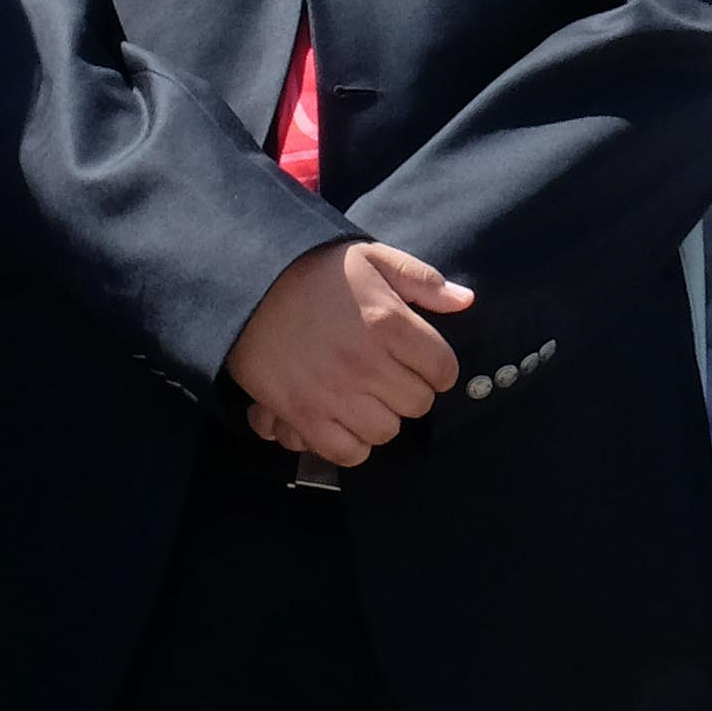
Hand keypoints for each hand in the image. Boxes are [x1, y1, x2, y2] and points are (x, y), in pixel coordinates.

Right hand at [225, 240, 472, 466]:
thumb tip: (466, 301)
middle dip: (410, 388)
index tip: (422, 360)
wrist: (246, 286)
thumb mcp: (371, 257)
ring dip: (382, 415)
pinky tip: (345, 419)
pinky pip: (348, 453)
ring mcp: (334, 394)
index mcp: (388, 321)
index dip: (437, 366)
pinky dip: (353, 442)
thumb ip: (421, 280)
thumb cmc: (312, 271)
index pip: (443, 368)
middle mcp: (366, 363)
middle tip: (390, 373)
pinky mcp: (303, 416)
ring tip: (367, 396)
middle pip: (418, 403)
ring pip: (387, 431)